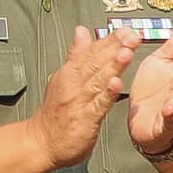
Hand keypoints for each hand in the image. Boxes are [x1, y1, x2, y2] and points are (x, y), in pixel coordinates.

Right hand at [32, 26, 138, 166]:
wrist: (41, 142)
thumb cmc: (54, 113)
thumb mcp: (63, 77)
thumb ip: (76, 54)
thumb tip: (81, 31)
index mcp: (71, 73)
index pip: (92, 51)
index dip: (109, 40)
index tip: (126, 30)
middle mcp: (74, 84)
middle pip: (96, 62)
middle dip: (115, 48)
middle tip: (131, 36)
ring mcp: (79, 101)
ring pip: (98, 80)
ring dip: (113, 65)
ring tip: (126, 52)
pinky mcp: (85, 119)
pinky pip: (98, 105)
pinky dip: (107, 94)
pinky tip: (116, 84)